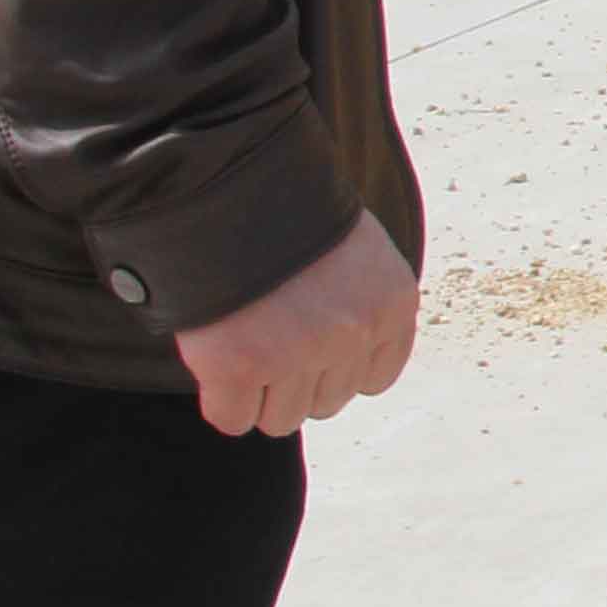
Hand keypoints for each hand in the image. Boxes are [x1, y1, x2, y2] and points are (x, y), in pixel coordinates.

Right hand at [172, 214, 418, 438]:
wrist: (228, 187)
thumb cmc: (288, 216)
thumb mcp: (355, 252)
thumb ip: (359, 305)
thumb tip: (343, 366)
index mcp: (391, 304)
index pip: (373, 379)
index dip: (335, 367)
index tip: (309, 345)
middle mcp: (352, 333)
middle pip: (325, 403)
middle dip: (295, 379)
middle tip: (267, 336)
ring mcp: (297, 353)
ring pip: (280, 420)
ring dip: (257, 393)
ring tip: (242, 345)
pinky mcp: (238, 366)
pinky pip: (231, 418)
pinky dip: (220, 400)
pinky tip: (216, 362)